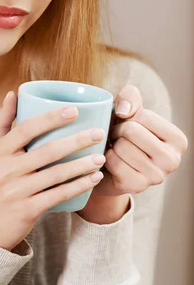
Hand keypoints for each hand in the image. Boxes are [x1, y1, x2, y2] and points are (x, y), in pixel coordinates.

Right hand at [0, 92, 105, 250]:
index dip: (51, 118)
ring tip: (101, 157)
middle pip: (46, 151)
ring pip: (55, 174)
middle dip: (76, 140)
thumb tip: (13, 93)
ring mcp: (16, 191)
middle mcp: (5, 169)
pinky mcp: (27, 210)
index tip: (74, 110)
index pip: (26, 129)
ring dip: (81, 165)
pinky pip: (58, 196)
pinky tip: (93, 178)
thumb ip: (1, 121)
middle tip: (99, 132)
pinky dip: (78, 186)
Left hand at [92, 84, 187, 198]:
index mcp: (178, 139)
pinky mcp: (138, 186)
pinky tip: (111, 162)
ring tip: (115, 149)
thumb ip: (130, 97)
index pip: (143, 115)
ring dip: (111, 145)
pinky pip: (113, 162)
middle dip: (117, 131)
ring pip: (121, 147)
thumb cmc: (121, 134)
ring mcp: (157, 176)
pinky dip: (106, 158)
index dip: (127, 117)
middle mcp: (173, 160)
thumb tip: (124, 111)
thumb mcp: (128, 109)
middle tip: (117, 138)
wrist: (108, 166)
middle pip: (132, 131)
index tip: (127, 127)